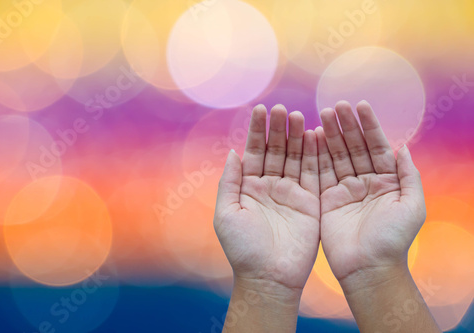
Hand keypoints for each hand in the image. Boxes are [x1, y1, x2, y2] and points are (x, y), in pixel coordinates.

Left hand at [214, 104, 319, 296]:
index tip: (260, 109)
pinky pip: (314, 174)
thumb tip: (232, 152)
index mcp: (249, 188)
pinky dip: (315, 155)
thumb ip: (230, 181)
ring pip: (295, 158)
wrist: (269, 277)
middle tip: (282, 108)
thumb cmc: (242, 248)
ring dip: (296, 137)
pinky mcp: (310, 203)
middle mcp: (270, 187)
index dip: (257, 131)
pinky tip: (315, 135)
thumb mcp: (227, 212)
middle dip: (278, 129)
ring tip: (297, 116)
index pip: (254, 152)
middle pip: (276, 151)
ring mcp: (291, 193)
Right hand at [316, 100, 425, 284]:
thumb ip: (409, 175)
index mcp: (387, 182)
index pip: (378, 147)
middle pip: (354, 147)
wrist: (367, 268)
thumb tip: (404, 147)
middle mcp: (365, 182)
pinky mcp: (326, 199)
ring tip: (321, 114)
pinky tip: (313, 136)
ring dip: (330, 135)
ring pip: (336, 156)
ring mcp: (344, 189)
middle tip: (335, 105)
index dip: (369, 126)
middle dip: (346, 125)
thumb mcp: (411, 206)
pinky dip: (316, 154)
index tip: (360, 105)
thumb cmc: (393, 240)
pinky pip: (321, 172)